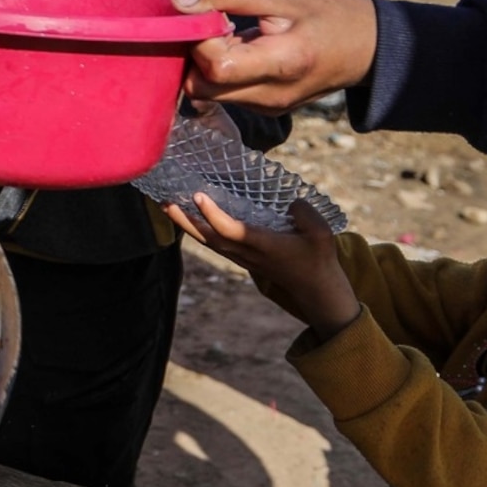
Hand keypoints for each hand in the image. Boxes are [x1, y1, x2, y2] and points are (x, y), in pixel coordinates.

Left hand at [163, 192, 362, 336]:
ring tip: (168, 206)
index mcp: (265, 246)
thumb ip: (305, 214)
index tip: (198, 195)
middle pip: (210, 238)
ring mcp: (244, 259)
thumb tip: (290, 202)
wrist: (317, 292)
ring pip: (209, 242)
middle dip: (186, 220)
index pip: (232, 230)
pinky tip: (190, 219)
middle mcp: (249, 254)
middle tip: (165, 201)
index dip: (213, 214)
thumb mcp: (321, 234)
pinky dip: (200, 231)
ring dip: (187, 225)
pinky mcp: (244, 260)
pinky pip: (216, 245)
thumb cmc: (319, 260)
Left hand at [179, 0, 379, 110]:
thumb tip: (179, 3)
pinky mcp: (266, 108)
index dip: (201, 37)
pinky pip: (225, 94)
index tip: (213, 12)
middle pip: (201, 87)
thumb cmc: (331, 12)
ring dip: (208, 61)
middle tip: (218, 22)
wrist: (371, 47)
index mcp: (282, 65)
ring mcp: (268, 107)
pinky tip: (244, 47)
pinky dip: (222, 70)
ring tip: (237, 33)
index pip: (214, 65)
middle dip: (195, 53)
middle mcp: (271, 96)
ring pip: (208, 93)